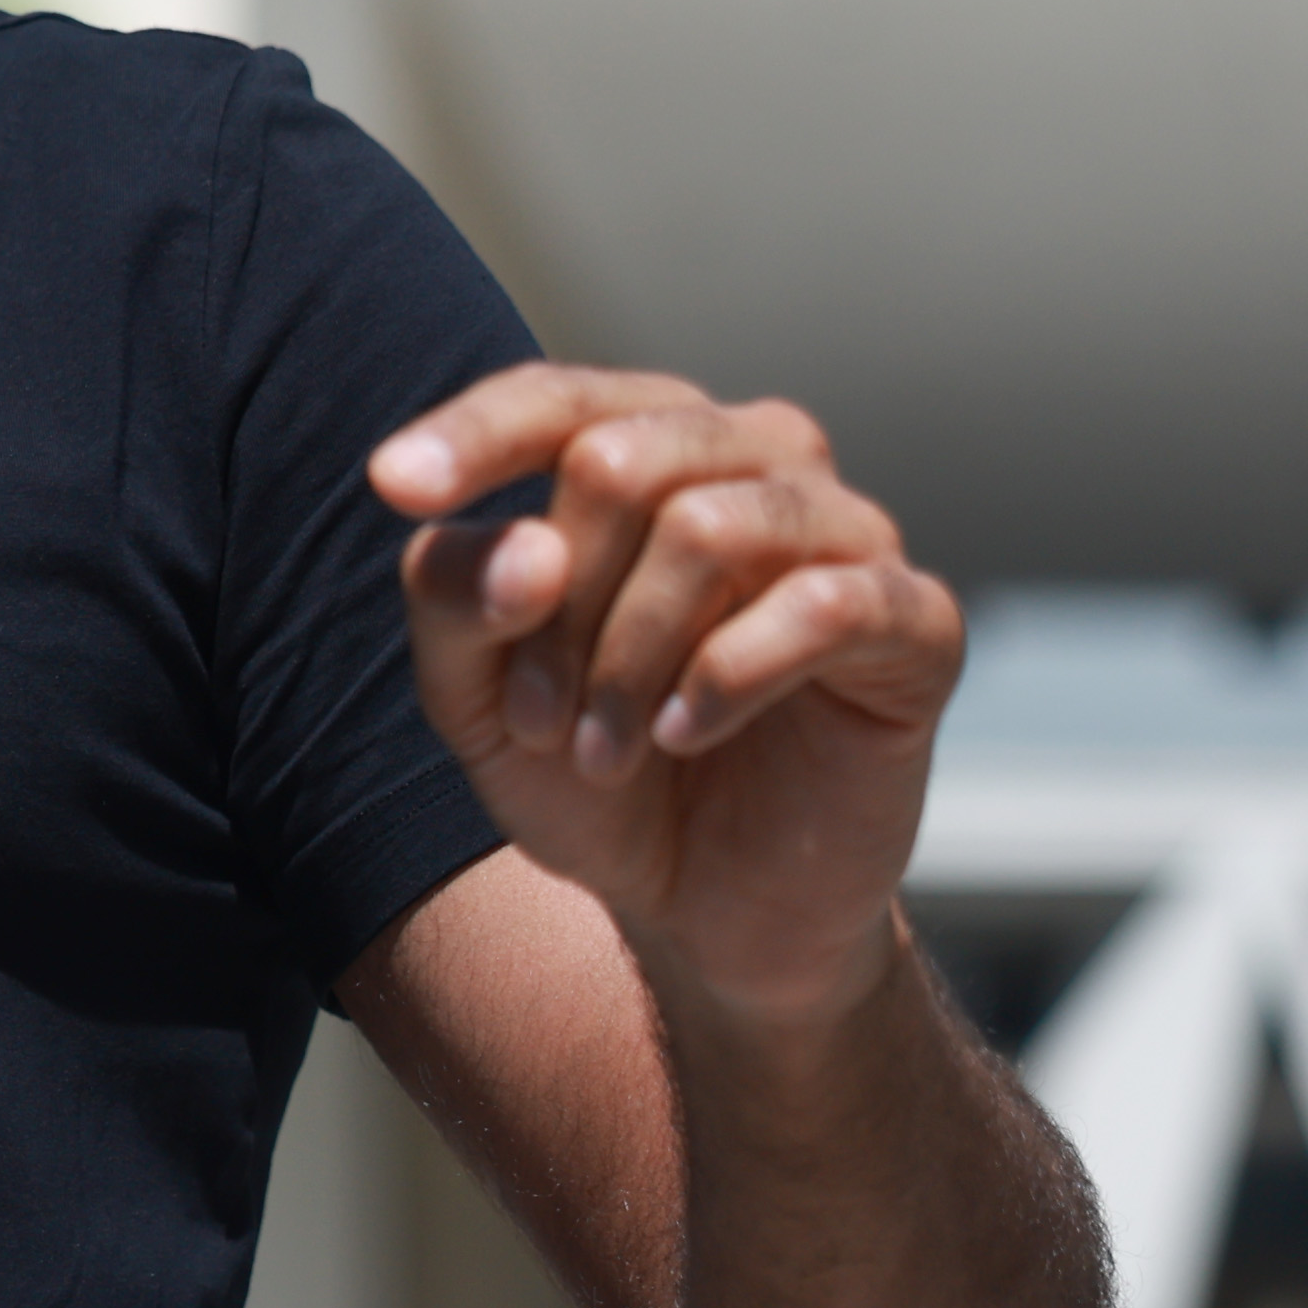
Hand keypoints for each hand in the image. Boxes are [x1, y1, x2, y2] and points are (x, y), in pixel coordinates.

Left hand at [372, 364, 961, 1035]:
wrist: (705, 907)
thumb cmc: (585, 768)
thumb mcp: (473, 695)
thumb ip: (456, 600)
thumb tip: (523, 550)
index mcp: (647, 443)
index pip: (554, 400)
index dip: (470, 435)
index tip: (391, 488)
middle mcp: (752, 457)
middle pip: (617, 462)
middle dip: (553, 605)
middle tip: (537, 720)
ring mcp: (846, 531)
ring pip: (710, 525)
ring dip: (628, 654)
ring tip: (600, 750)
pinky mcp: (917, 622)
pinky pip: (827, 602)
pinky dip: (731, 673)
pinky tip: (687, 735)